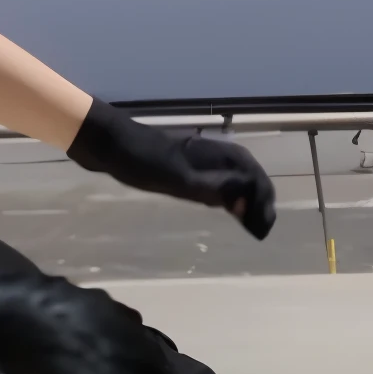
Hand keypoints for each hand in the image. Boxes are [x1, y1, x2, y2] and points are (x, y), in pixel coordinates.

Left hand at [67, 101, 277, 239]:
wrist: (109, 144)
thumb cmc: (142, 161)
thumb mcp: (178, 179)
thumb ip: (212, 189)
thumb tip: (246, 202)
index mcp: (218, 154)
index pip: (255, 178)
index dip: (263, 203)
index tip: (262, 229)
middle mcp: (217, 153)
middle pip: (250, 176)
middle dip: (260, 201)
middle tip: (260, 229)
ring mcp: (203, 157)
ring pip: (237, 177)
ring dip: (248, 198)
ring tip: (250, 222)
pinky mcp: (188, 164)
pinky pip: (220, 179)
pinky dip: (230, 195)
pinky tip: (225, 207)